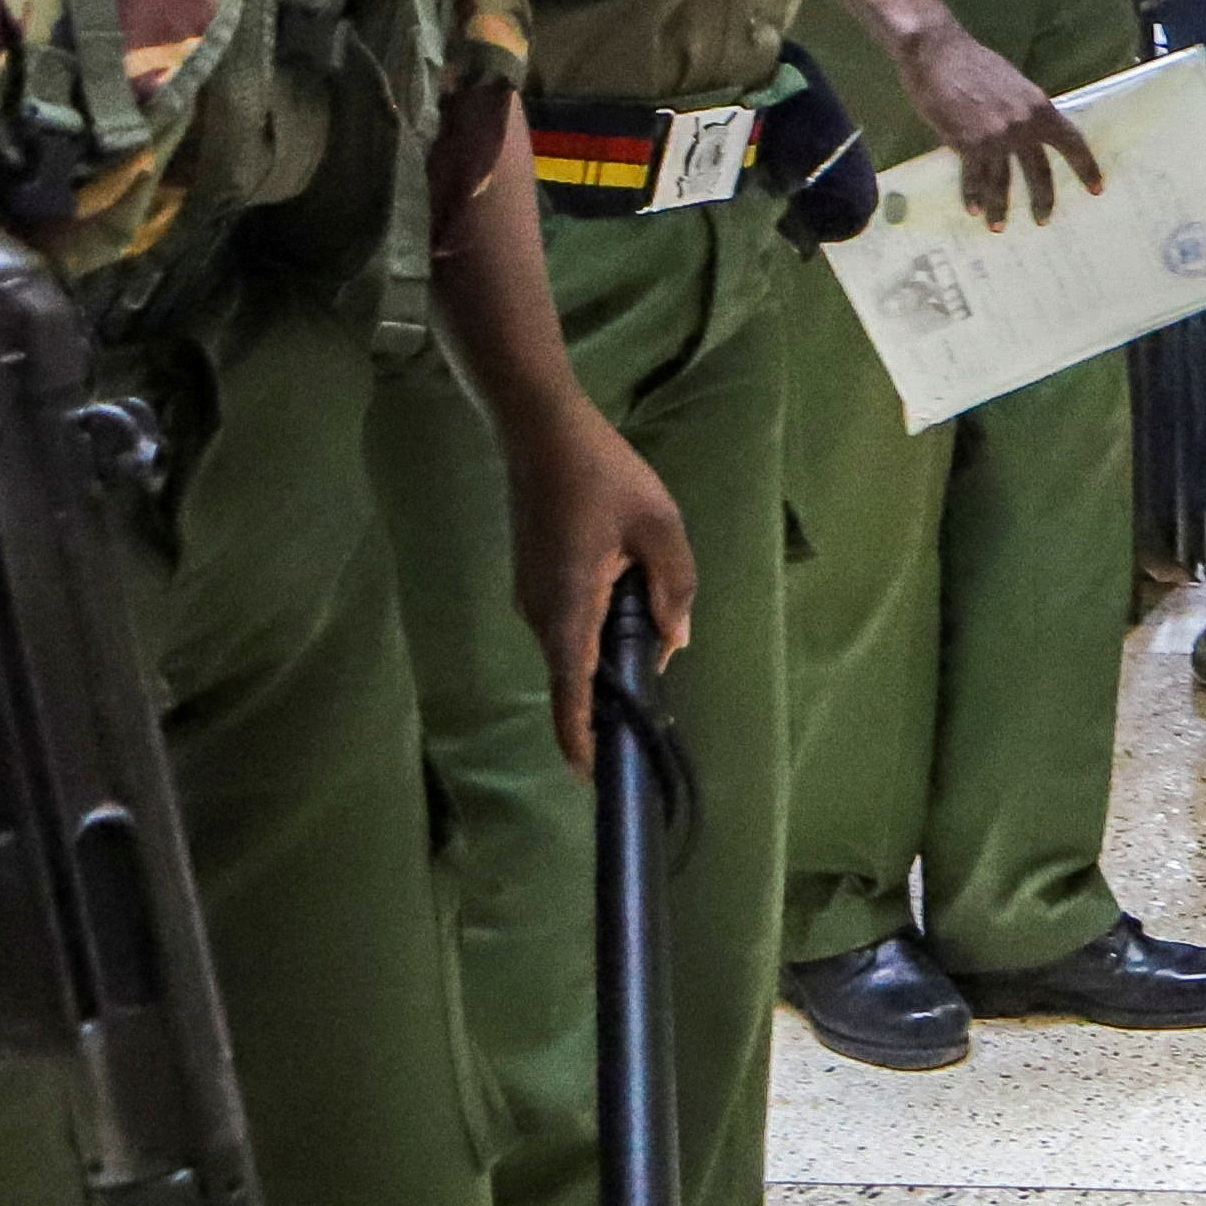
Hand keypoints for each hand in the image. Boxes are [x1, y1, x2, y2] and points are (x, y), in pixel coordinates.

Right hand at [497, 391, 695, 777]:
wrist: (542, 432)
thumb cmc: (603, 475)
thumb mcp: (660, 526)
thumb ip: (673, 586)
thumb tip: (673, 641)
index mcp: (569, 605)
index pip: (571, 687)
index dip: (580, 734)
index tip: (592, 773)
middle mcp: (541, 611)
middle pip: (578, 669)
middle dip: (614, 685)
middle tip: (656, 679)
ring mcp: (532, 596)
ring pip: (577, 642)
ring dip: (610, 645)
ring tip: (648, 613)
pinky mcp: (534, 580)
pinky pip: (570, 619)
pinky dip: (598, 623)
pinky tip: (628, 593)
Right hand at [889, 23, 1103, 228]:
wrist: (938, 54)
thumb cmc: (974, 65)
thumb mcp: (1014, 84)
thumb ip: (1025, 111)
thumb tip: (1032, 135)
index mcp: (1039, 106)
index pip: (1071, 141)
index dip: (1086, 167)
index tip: (1096, 188)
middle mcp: (1022, 125)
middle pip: (1038, 170)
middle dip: (1042, 199)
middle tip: (1044, 220)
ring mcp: (995, 136)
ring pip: (1002, 181)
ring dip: (1000, 207)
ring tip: (998, 226)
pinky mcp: (968, 143)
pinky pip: (974, 177)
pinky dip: (973, 195)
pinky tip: (974, 210)